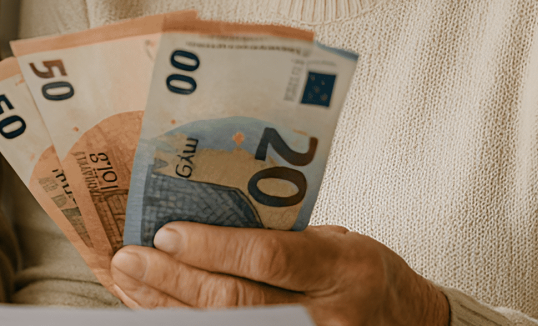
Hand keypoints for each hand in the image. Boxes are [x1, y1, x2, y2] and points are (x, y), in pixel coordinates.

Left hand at [110, 223, 448, 325]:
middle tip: (130, 260)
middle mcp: (328, 315)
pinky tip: (155, 311)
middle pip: (237, 302)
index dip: (212, 248)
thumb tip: (197, 223)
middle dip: (174, 281)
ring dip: (167, 308)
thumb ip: (280, 238)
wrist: (409, 324)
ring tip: (128, 284)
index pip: (268, 257)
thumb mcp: (336, 242)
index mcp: (341, 268)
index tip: (166, 233)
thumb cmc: (363, 274)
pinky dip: (187, 324)